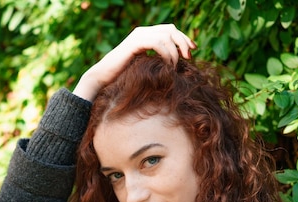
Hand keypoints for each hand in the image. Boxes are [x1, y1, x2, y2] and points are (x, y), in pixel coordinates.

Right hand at [73, 24, 195, 101]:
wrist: (103, 77)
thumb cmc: (123, 76)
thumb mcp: (145, 65)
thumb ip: (157, 59)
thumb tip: (177, 61)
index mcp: (145, 34)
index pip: (170, 30)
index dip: (184, 38)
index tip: (193, 51)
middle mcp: (142, 31)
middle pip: (171, 29)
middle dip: (183, 42)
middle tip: (189, 57)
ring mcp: (138, 35)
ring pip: (166, 35)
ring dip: (175, 51)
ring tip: (175, 65)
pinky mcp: (135, 43)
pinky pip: (158, 43)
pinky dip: (166, 54)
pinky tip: (167, 65)